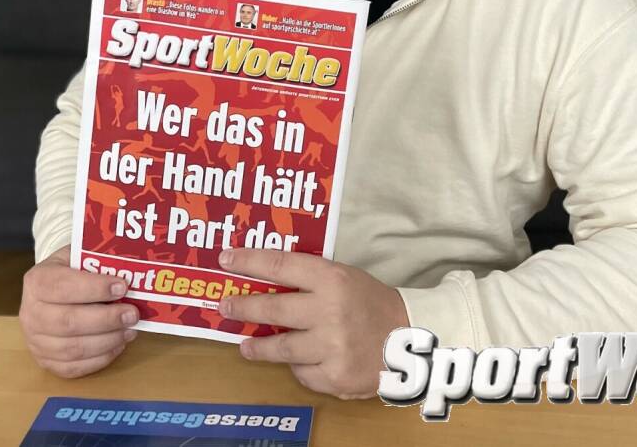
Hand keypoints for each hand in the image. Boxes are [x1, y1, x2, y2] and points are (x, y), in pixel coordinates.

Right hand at [19, 245, 138, 377]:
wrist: (53, 287)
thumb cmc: (73, 269)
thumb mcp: (82, 255)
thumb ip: (100, 262)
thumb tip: (133, 272)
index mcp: (37, 280)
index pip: (62, 286)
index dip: (94, 288)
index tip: (122, 287)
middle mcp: (30, 313)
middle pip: (68, 322)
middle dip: (106, 319)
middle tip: (133, 314)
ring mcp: (35, 341)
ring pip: (72, 349)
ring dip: (107, 341)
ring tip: (130, 330)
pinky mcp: (45, 361)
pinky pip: (73, 368)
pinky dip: (99, 359)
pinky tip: (118, 345)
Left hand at [217, 248, 409, 399]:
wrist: (410, 340)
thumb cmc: (371, 303)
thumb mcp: (344, 278)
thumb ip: (310, 279)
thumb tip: (264, 280)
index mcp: (332, 279)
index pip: (280, 265)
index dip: (249, 262)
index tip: (226, 260)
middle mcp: (329, 311)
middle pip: (273, 308)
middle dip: (244, 307)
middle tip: (226, 306)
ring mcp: (331, 347)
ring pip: (281, 348)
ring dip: (258, 346)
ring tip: (245, 345)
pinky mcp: (335, 377)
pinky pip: (302, 373)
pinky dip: (298, 366)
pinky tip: (298, 361)